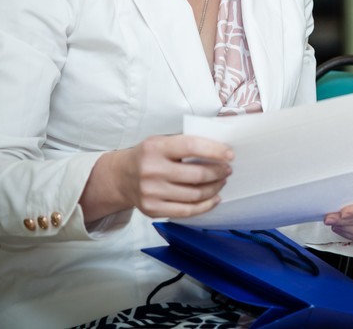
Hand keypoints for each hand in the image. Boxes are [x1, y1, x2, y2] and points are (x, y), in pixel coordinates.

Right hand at [81, 134, 233, 224]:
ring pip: (194, 194)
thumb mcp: (162, 141)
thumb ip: (185, 143)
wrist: (122, 177)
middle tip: (228, 170)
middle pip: (196, 175)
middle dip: (218, 172)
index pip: (191, 146)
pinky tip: (214, 198)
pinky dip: (205, 205)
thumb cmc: (149, 156)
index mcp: (156, 148)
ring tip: (221, 181)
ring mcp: (151, 192)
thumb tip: (220, 149)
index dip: (215, 150)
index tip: (230, 154)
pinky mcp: (152, 209)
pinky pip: (186, 211)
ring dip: (215, 188)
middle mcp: (151, 170)